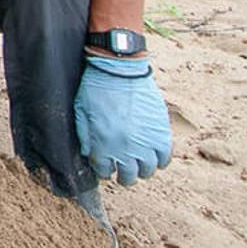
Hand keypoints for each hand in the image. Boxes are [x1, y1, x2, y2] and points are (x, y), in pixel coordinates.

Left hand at [75, 54, 172, 185]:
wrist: (119, 70)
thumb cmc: (96, 89)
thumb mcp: (81, 114)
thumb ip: (85, 137)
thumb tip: (89, 155)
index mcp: (103, 145)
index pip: (105, 171)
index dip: (104, 170)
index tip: (106, 166)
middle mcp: (125, 149)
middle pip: (128, 177)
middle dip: (123, 176)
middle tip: (123, 170)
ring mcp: (145, 142)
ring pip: (148, 171)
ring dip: (142, 170)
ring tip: (139, 163)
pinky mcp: (161, 133)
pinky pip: (165, 157)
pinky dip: (160, 160)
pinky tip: (154, 156)